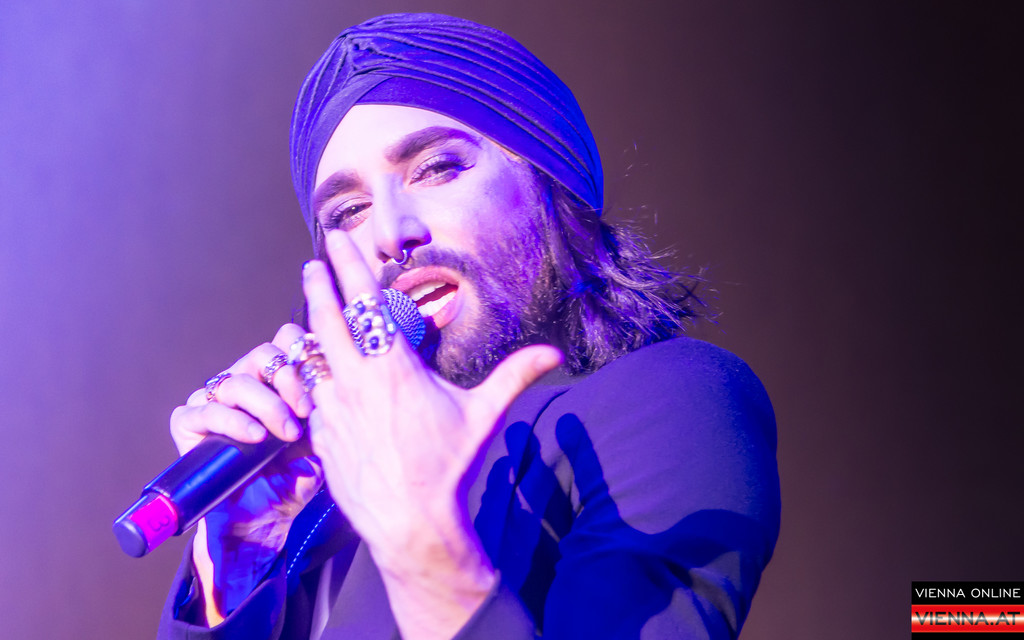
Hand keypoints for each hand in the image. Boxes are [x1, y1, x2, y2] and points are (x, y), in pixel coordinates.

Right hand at [169, 323, 324, 622]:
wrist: (264, 521)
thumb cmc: (294, 477)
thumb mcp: (319, 439)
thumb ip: (324, 407)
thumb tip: (339, 380)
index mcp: (274, 378)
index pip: (286, 341)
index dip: (305, 353)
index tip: (325, 381)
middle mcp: (243, 382)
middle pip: (262, 355)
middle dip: (288, 378)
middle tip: (306, 409)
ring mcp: (213, 400)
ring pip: (236, 381)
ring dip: (267, 405)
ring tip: (287, 432)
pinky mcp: (188, 424)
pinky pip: (205, 410)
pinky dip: (232, 421)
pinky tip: (255, 436)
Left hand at [301, 229, 561, 638]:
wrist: (411, 525)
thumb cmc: (448, 468)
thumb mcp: (483, 415)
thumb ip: (515, 376)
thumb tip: (555, 353)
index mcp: (393, 368)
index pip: (364, 304)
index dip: (349, 266)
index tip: (336, 241)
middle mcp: (356, 381)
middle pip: (325, 319)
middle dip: (318, 285)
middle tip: (313, 263)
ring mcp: (332, 409)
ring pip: (312, 356)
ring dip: (311, 330)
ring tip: (312, 314)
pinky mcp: (320, 434)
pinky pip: (311, 393)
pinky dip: (312, 376)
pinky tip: (318, 374)